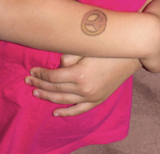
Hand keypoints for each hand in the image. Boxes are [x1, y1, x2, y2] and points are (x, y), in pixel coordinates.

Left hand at [25, 55, 140, 116]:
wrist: (131, 54)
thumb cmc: (107, 46)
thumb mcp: (86, 47)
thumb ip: (68, 57)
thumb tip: (57, 66)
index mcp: (80, 75)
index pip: (53, 77)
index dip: (40, 74)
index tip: (31, 70)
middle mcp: (84, 89)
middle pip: (56, 89)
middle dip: (40, 85)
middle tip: (28, 81)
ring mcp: (92, 97)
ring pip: (64, 100)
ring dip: (48, 96)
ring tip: (35, 92)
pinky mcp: (98, 99)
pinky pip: (79, 109)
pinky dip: (66, 112)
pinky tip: (56, 112)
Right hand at [140, 0, 159, 72]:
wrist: (148, 36)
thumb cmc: (154, 18)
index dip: (159, 27)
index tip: (151, 26)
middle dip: (157, 40)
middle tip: (145, 37)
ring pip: (159, 54)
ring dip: (153, 52)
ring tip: (142, 48)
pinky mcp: (159, 66)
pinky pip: (154, 65)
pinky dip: (149, 62)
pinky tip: (141, 58)